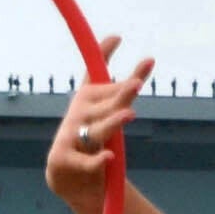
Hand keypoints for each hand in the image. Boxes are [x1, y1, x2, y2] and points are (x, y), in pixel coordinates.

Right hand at [43, 47, 153, 213]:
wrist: (67, 176)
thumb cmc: (91, 137)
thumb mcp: (109, 112)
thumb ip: (127, 88)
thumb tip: (150, 58)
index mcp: (87, 98)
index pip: (95, 73)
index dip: (103, 55)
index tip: (118, 37)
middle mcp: (78, 113)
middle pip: (104, 103)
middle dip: (119, 95)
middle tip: (136, 85)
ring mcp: (70, 135)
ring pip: (97, 129)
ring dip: (112, 122)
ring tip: (129, 115)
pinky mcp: (64, 159)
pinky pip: (85, 161)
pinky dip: (96, 161)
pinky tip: (108, 157)